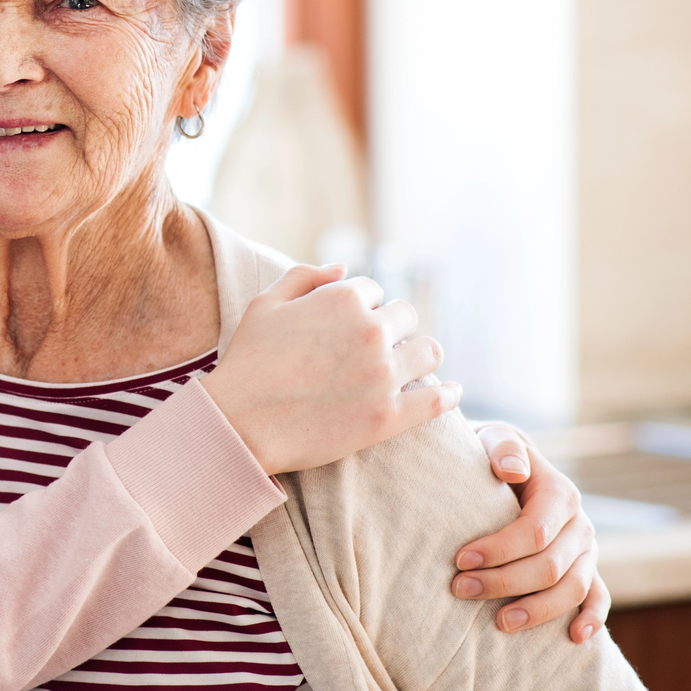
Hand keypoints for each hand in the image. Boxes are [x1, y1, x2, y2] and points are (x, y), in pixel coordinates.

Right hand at [201, 263, 460, 474]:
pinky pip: (438, 399)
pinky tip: (451, 391)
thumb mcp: (266, 304)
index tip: (345, 326)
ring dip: (417, 354)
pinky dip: (449, 394)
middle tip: (371, 347)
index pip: (374, 290)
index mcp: (343, 298)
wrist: (239, 423)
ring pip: (429, 351)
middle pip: (406, 316)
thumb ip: (306, 276)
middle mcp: (370, 331)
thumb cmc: (248, 361)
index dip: (359, 306)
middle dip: (391, 327)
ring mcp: (384, 375)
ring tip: (404, 366)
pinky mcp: (389, 417)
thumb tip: (345, 268)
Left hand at [452, 422, 609, 642]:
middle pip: (550, 566)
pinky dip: (592, 619)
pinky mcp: (585, 570)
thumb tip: (513, 470)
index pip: (534, 531)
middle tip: (460, 589)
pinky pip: (598, 597)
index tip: (460, 560)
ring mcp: (586, 551)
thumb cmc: (493, 453)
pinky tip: (574, 638)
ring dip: (537, 610)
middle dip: (504, 582)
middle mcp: (579, 525)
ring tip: (500, 622)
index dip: (499, 550)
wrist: (507, 465)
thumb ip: (504, 448)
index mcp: (561, 494)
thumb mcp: (495, 438)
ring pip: (572, 589)